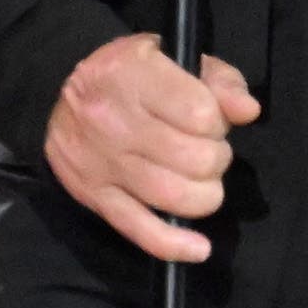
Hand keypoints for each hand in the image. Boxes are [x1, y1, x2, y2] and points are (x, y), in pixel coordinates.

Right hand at [47, 31, 259, 264]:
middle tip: (206, 150)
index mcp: (133, 75)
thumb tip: (247, 111)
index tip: (210, 120)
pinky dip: (172, 244)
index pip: (200, 114)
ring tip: (200, 179)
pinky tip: (198, 248)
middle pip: (194, 159)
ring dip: (205, 194)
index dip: (218, 122)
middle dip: (216, 159)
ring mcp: (100, 162)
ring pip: (173, 196)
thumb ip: (220, 81)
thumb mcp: (178, 58)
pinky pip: (138, 228)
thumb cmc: (134, 74)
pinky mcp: (93, 195)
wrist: (60, 93)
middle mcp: (111, 120)